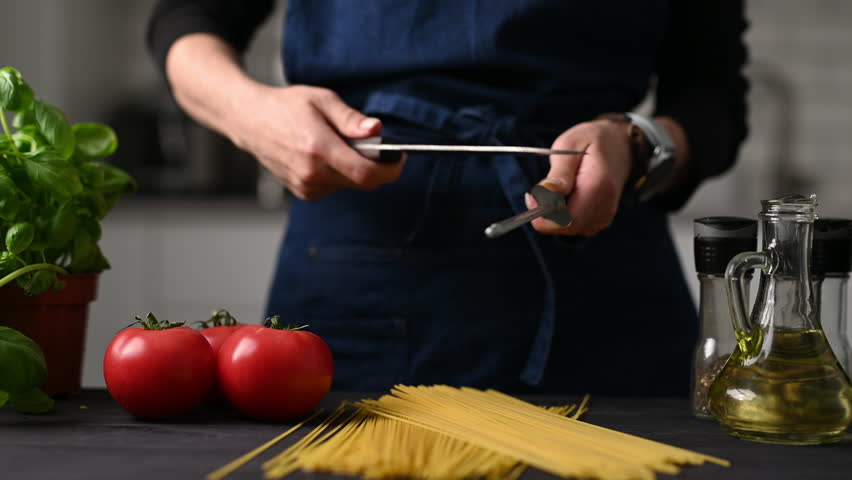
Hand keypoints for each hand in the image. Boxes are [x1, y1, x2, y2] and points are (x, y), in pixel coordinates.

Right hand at [227, 84, 404, 200]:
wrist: (251, 122)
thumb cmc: (286, 107)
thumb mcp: (322, 100)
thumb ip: (351, 118)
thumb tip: (377, 130)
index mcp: (318, 149)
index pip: (365, 173)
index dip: (389, 169)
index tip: (399, 157)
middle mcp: (311, 173)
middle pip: (362, 182)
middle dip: (375, 166)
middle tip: (373, 146)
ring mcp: (306, 187)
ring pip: (350, 185)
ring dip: (356, 168)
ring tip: (339, 145)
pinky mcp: (304, 193)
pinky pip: (336, 187)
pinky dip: (340, 173)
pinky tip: (326, 156)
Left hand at [528, 119, 632, 235]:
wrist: (621, 144)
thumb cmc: (593, 141)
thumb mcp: (570, 145)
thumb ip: (559, 173)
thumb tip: (545, 193)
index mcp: (598, 187)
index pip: (566, 221)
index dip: (543, 215)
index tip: (532, 196)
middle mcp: (605, 207)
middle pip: (565, 227)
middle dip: (546, 214)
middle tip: (540, 190)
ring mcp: (605, 215)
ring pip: (567, 228)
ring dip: (554, 213)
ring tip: (558, 187)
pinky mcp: (600, 219)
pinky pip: (574, 226)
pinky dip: (564, 214)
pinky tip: (567, 195)